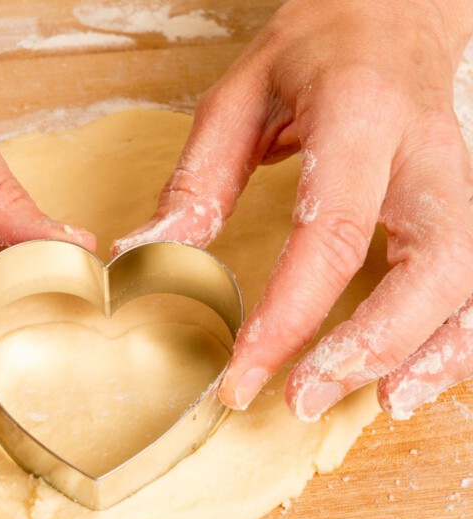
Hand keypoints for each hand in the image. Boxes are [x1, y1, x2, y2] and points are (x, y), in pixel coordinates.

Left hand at [113, 0, 472, 420]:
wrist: (391, 15)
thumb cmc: (312, 51)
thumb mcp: (238, 97)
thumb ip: (200, 177)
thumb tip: (152, 253)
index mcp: (361, 117)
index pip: (333, 230)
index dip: (290, 311)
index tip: (243, 369)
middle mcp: (426, 153)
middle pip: (430, 265)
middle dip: (369, 345)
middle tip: (303, 398)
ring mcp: (460, 180)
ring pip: (470, 282)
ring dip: (427, 354)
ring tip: (375, 405)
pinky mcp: (467, 203)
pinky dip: (454, 339)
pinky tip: (409, 375)